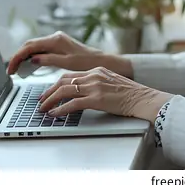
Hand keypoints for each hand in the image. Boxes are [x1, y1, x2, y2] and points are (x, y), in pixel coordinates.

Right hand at [6, 31, 132, 78]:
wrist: (100, 60)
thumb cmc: (87, 62)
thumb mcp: (67, 63)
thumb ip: (48, 60)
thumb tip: (32, 59)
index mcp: (55, 40)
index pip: (29, 46)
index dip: (17, 57)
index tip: (11, 69)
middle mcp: (54, 37)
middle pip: (29, 45)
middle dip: (18, 57)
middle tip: (11, 71)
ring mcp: (56, 40)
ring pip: (34, 47)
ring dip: (24, 57)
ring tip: (17, 70)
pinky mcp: (58, 45)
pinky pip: (40, 49)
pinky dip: (32, 57)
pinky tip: (29, 66)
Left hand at [38, 67, 172, 122]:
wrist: (143, 98)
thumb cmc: (131, 93)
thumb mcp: (112, 82)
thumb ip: (98, 83)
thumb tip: (84, 92)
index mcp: (97, 70)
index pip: (70, 74)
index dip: (56, 83)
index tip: (49, 91)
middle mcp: (93, 75)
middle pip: (63, 80)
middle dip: (49, 91)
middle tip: (41, 101)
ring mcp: (94, 86)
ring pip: (64, 91)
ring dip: (50, 100)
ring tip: (44, 109)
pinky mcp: (96, 99)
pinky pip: (72, 104)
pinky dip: (60, 109)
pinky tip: (55, 114)